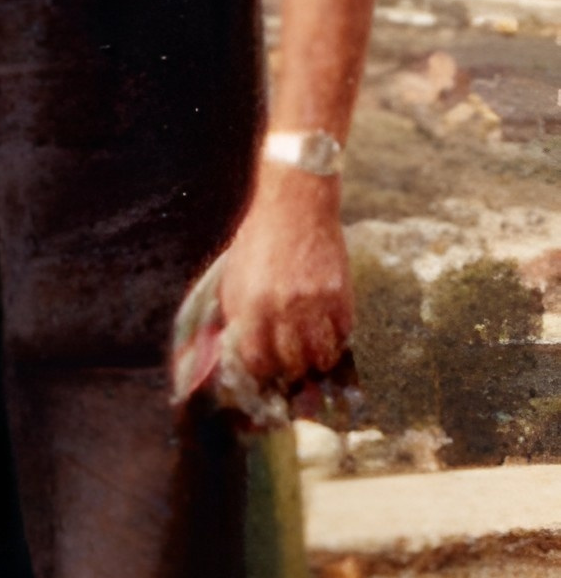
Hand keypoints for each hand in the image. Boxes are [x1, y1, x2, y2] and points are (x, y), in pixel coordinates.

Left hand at [216, 170, 351, 386]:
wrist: (294, 204)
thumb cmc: (257, 241)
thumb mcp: (232, 277)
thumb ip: (234, 314)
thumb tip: (234, 347)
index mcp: (249, 306)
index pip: (256, 359)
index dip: (262, 372)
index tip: (266, 373)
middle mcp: (281, 308)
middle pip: (292, 363)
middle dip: (291, 373)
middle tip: (292, 372)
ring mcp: (314, 302)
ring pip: (322, 354)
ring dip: (318, 363)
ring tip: (314, 361)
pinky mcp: (340, 292)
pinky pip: (344, 332)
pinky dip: (339, 340)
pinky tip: (332, 338)